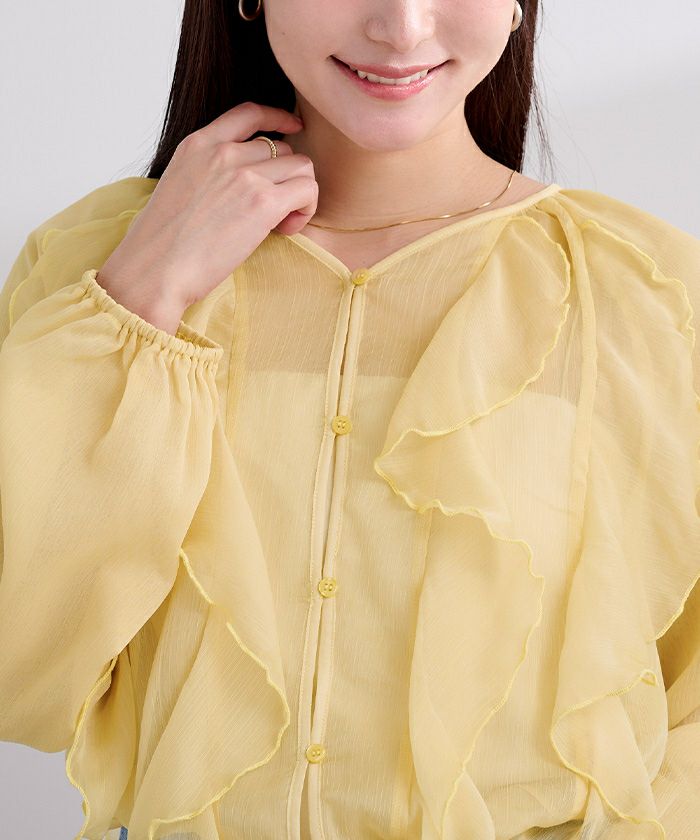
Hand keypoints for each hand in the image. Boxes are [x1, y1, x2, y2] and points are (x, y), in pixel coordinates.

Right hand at [97, 103, 316, 316]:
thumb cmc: (160, 244)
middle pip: (283, 148)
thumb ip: (206, 173)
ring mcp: (245, 174)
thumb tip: (233, 187)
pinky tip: (284, 230)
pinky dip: (305, 210)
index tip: (294, 128)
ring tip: (280, 223)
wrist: (155, 269)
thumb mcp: (176, 186)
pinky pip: (308, 190)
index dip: (278, 117)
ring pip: (302, 167)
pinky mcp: (263, 202)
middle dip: (285, 179)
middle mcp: (223, 152)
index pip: (249, 112)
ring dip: (299, 195)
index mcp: (198, 144)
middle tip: (273, 213)